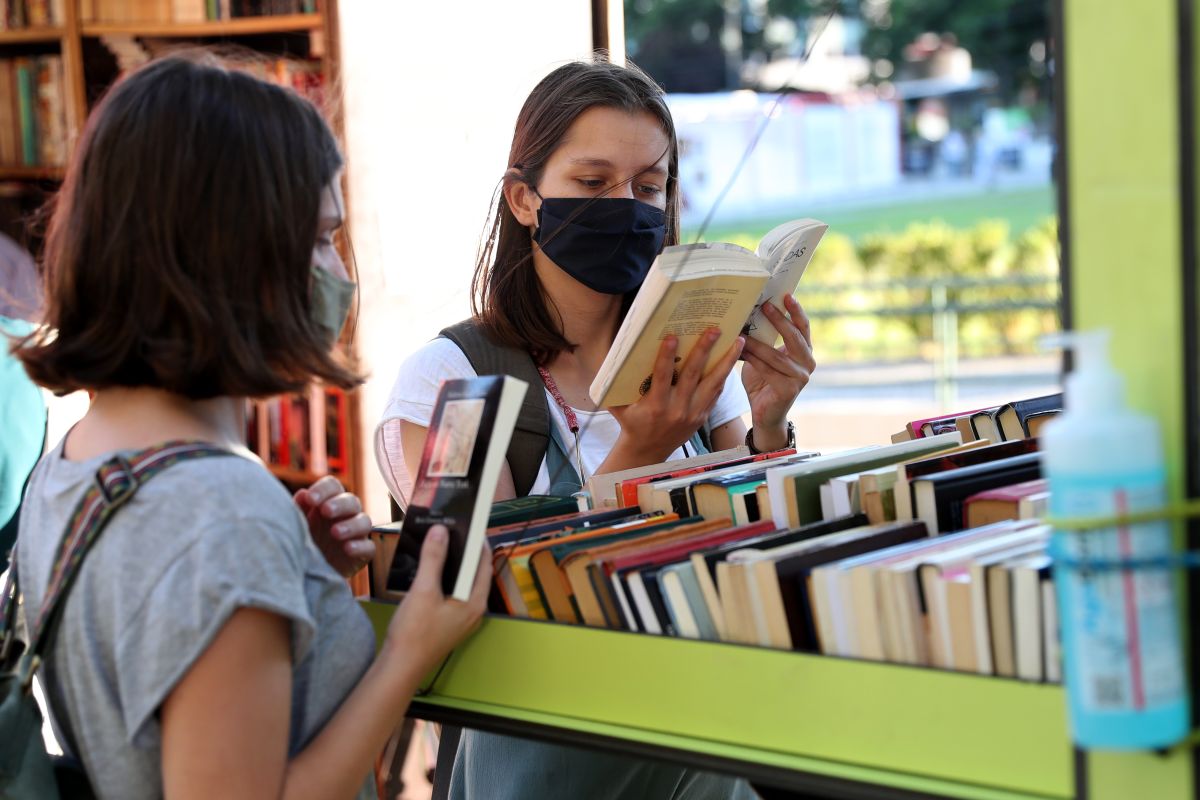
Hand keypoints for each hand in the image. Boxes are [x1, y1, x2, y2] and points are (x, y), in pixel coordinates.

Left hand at [294, 477, 373, 578]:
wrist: (308, 574)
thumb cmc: (302, 543)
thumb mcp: (296, 525)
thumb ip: (299, 510)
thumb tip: (303, 493)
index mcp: (328, 502)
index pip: (333, 486)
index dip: (324, 489)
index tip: (311, 499)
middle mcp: (345, 515)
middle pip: (352, 501)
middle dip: (340, 504)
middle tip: (326, 511)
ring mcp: (356, 534)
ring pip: (364, 521)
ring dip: (351, 525)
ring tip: (335, 532)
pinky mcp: (362, 554)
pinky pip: (369, 547)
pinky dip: (360, 546)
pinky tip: (347, 549)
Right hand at [383, 525, 489, 678]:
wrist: (400, 667)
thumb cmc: (415, 631)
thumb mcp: (424, 590)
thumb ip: (433, 558)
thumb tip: (441, 531)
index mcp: (475, 602)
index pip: (483, 563)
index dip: (477, 541)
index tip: (468, 524)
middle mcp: (474, 610)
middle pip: (473, 573)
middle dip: (463, 552)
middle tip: (450, 530)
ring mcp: (462, 619)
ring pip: (461, 584)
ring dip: (452, 565)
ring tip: (439, 544)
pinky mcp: (448, 623)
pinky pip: (452, 594)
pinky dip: (444, 579)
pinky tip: (429, 570)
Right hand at [609, 328, 743, 464]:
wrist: (647, 451)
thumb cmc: (631, 422)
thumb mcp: (619, 405)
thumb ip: (616, 382)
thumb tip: (613, 353)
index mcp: (655, 406)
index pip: (662, 377)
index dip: (666, 357)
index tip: (672, 337)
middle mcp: (677, 410)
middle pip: (693, 375)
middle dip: (704, 350)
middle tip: (714, 330)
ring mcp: (693, 414)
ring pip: (713, 383)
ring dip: (726, 361)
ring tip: (738, 341)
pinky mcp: (702, 416)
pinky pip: (716, 393)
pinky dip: (724, 375)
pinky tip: (732, 359)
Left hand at [741, 295, 814, 449]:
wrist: (764, 413)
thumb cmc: (763, 381)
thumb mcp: (765, 355)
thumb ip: (764, 339)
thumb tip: (747, 313)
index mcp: (805, 351)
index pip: (803, 327)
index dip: (796, 311)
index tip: (786, 295)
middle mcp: (808, 363)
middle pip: (794, 337)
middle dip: (779, 320)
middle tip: (765, 305)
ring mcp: (801, 377)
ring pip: (776, 354)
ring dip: (757, 342)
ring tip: (742, 330)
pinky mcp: (789, 389)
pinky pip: (768, 369)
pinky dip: (753, 360)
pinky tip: (740, 351)